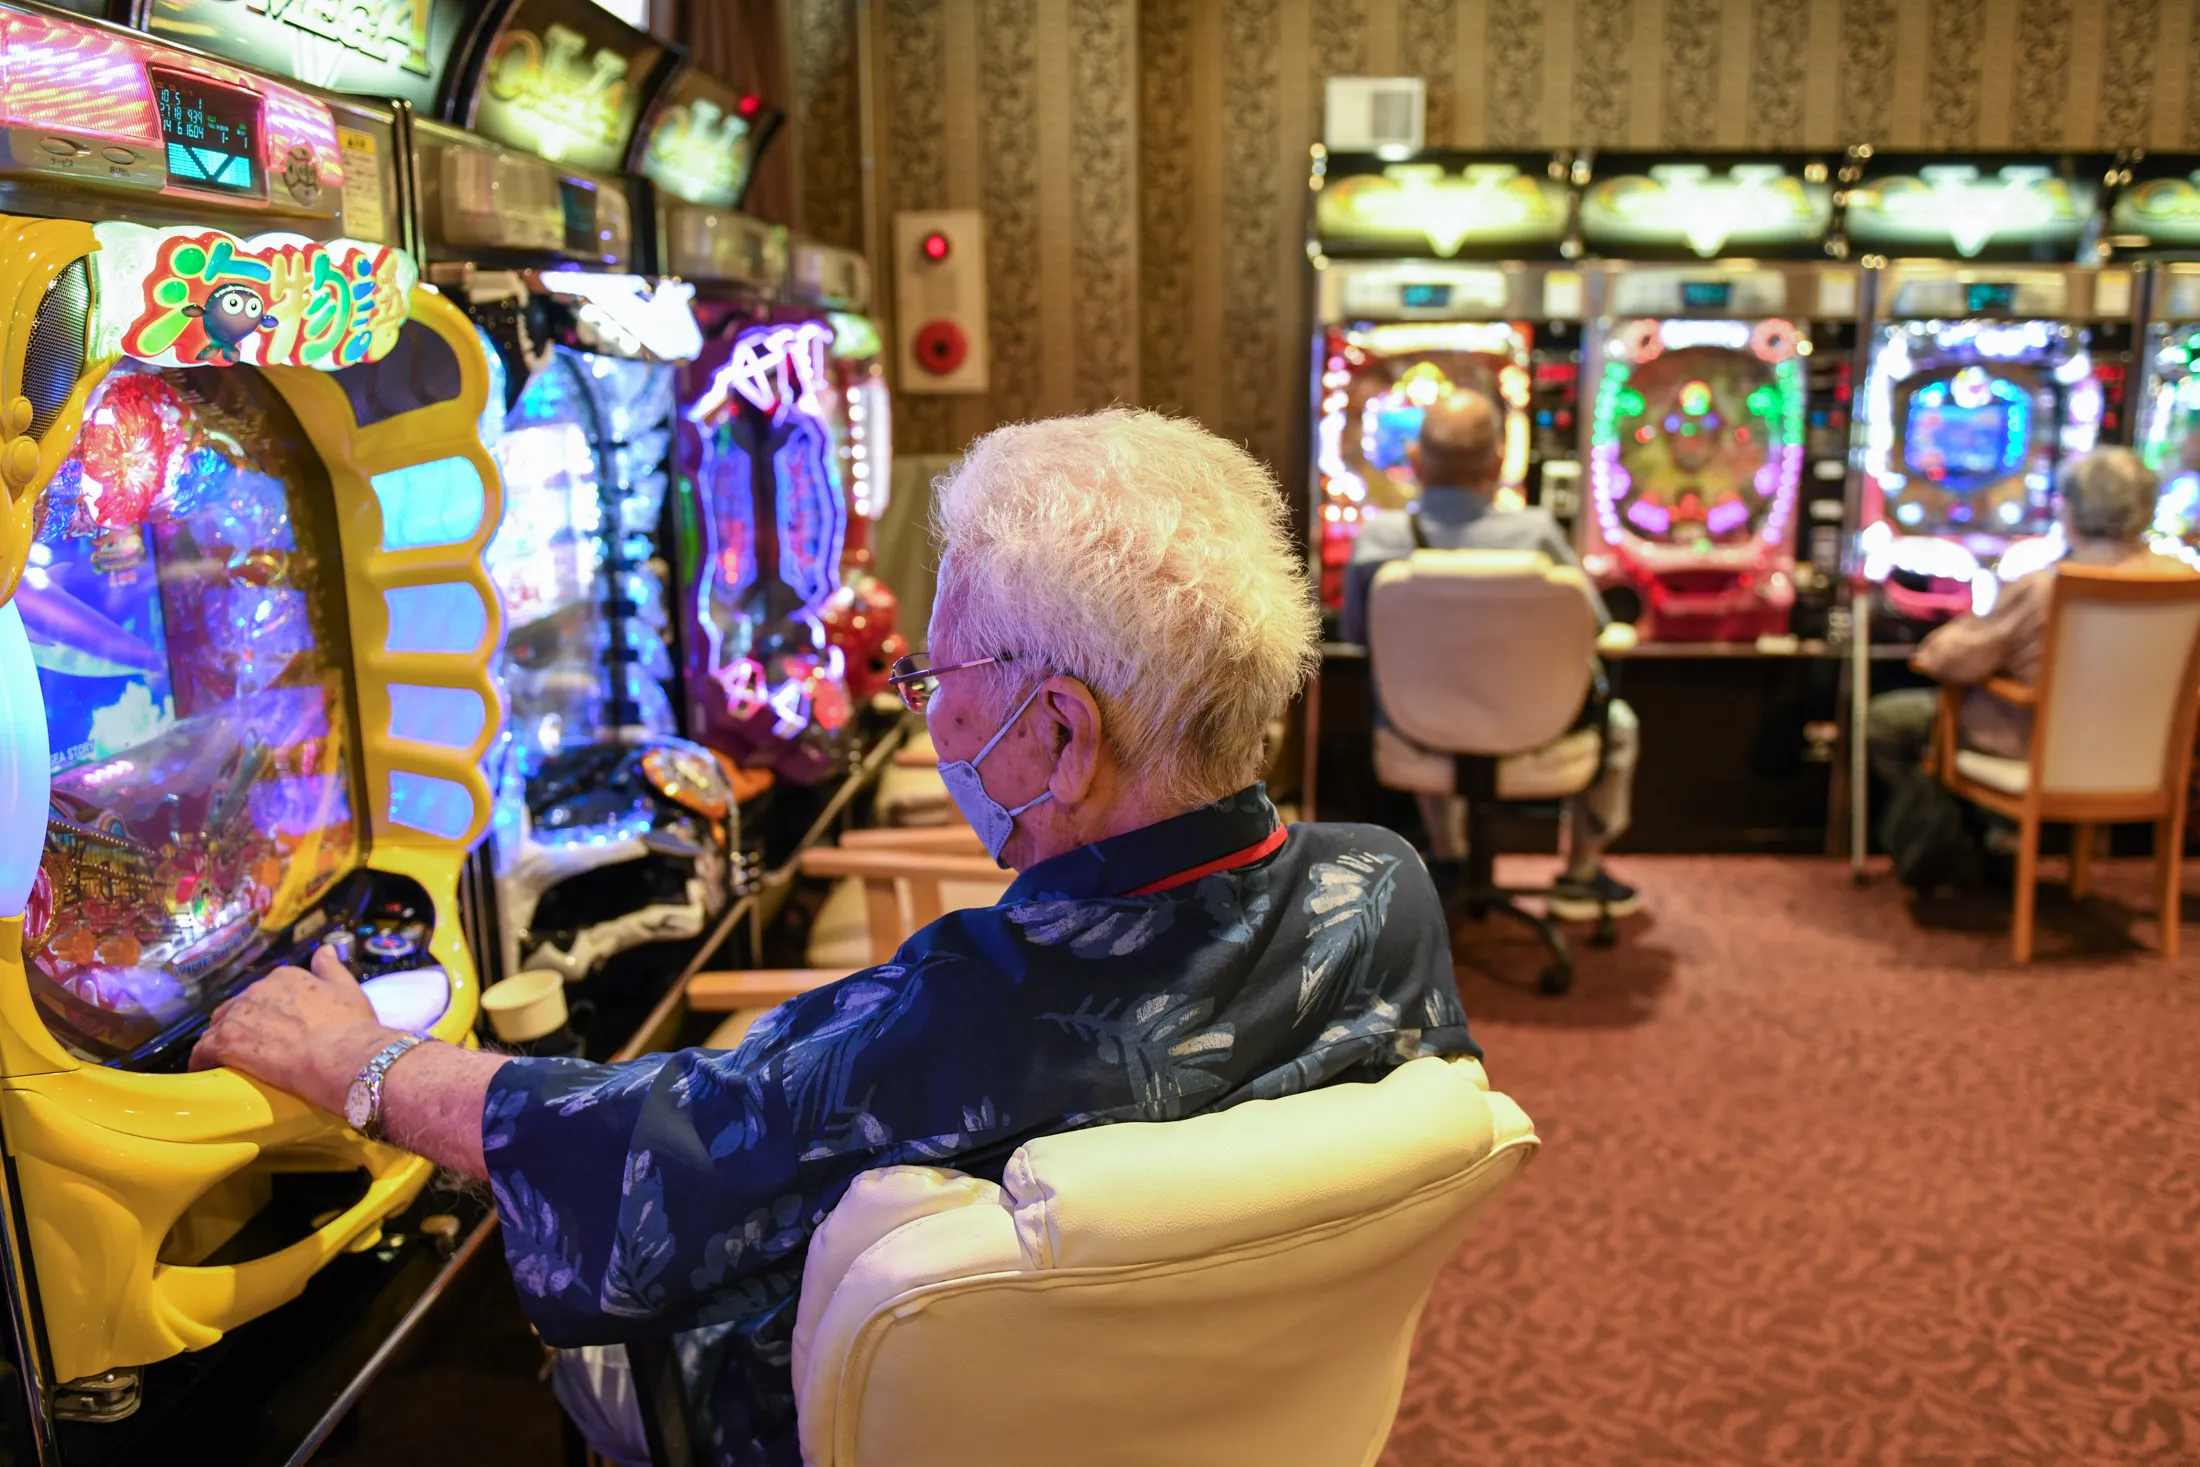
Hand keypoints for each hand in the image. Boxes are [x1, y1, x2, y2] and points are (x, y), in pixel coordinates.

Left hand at [190, 946, 396, 1114]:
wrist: (344, 1056)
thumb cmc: (351, 1027)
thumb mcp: (348, 990)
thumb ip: (331, 967)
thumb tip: (325, 949)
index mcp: (285, 977)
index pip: (262, 994)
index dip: (264, 1014)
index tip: (271, 1030)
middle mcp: (257, 990)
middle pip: (236, 1009)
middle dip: (240, 1027)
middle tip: (255, 1050)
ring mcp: (239, 1015)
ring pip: (217, 1029)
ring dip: (221, 1044)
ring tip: (231, 1065)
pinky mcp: (226, 1042)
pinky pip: (203, 1052)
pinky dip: (204, 1062)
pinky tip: (209, 1072)